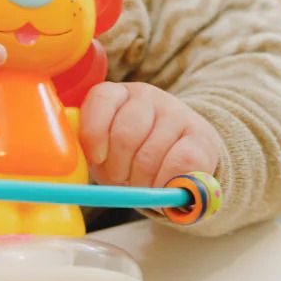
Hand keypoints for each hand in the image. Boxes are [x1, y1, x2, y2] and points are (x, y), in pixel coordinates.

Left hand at [79, 82, 219, 188]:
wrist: (180, 154)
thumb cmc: (131, 156)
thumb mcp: (106, 151)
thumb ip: (91, 152)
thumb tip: (79, 164)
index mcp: (117, 94)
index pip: (101, 99)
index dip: (95, 132)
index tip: (97, 158)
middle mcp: (146, 96)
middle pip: (126, 132)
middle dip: (119, 167)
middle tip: (122, 180)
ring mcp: (176, 112)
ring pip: (151, 154)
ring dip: (143, 181)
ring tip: (143, 184)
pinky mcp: (201, 134)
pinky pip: (181, 163)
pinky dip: (168, 182)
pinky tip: (165, 185)